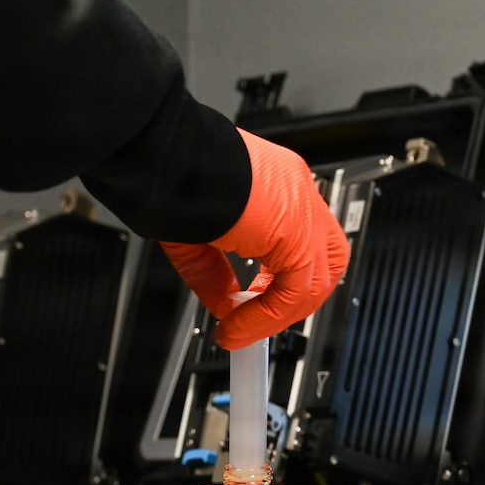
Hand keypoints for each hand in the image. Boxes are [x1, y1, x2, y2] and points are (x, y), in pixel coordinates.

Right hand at [161, 130, 347, 349]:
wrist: (158, 153)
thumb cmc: (166, 173)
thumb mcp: (196, 232)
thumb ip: (216, 272)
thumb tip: (224, 305)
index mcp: (277, 184)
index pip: (304, 240)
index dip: (283, 278)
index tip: (255, 299)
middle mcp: (297, 192)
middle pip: (325, 261)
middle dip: (295, 298)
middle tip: (260, 318)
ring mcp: (302, 207)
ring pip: (315, 280)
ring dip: (278, 314)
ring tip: (243, 330)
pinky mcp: (297, 228)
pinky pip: (296, 288)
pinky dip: (268, 314)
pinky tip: (240, 325)